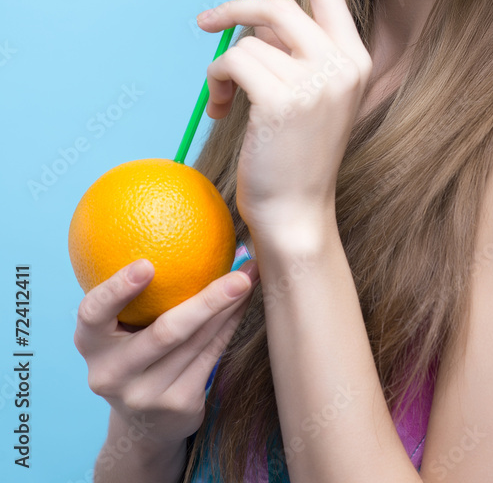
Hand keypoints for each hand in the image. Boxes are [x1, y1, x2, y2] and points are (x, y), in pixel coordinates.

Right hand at [73, 258, 258, 446]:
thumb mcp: (118, 326)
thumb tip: (174, 216)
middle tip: (239, 274)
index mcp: (90, 343)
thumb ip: (133, 288)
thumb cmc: (131, 348)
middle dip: (207, 303)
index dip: (117, 289)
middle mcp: (112, 374)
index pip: (94, 313)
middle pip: (165, 334)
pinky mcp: (177, 407)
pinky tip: (246, 299)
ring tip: (253, 275)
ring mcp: (145, 395)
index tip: (146, 264)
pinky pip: (212, 356)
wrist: (141, 425)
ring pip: (198, 343)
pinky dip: (231, 323)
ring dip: (230, 307)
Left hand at [196, 0, 372, 235]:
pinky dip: (215, 81)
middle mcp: (343, 63)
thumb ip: (296, 50)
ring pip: (249, 37)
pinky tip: (219, 109)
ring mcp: (317, 80)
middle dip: (236, 6)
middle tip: (206, 20)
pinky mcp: (283, 99)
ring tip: (224, 95)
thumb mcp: (311, 95)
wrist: (297, 213)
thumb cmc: (296, 154)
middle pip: (280, 4)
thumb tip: (255, 10)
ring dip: (225, 62)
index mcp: (355, 58)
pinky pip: (232, 61)